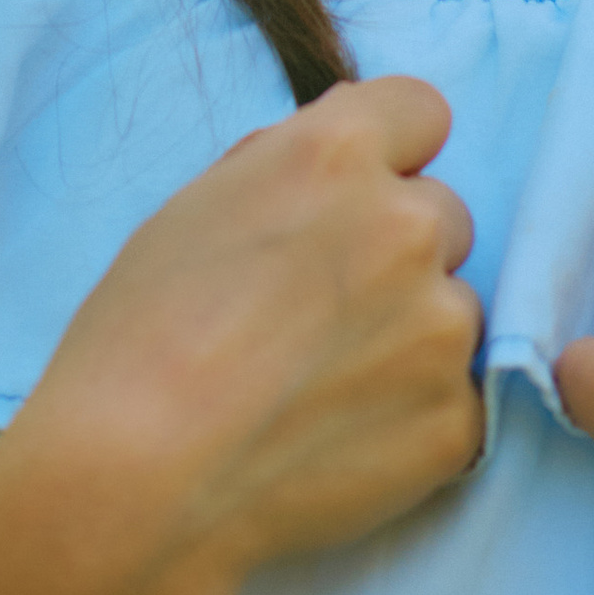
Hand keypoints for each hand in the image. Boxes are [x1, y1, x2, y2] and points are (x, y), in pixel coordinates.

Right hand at [0, 76, 482, 594]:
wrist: (136, 483)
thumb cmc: (138, 340)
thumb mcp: (194, 208)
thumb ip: (286, 166)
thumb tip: (345, 155)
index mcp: (336, 154)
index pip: (422, 111)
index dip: (387, 156)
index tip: (354, 201)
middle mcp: (406, 225)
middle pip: (442, 216)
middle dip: (396, 253)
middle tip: (319, 314)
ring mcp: (442, 326)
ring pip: (453, 310)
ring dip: (409, 336)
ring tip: (319, 388)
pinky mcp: (458, 420)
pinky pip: (456, 399)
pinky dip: (413, 418)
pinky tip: (340, 439)